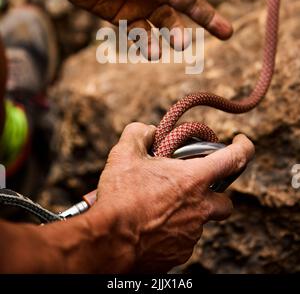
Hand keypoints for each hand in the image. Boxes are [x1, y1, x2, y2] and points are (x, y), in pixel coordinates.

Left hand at [57, 0, 236, 50]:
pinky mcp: (124, 18)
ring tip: (181, 44)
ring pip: (168, 23)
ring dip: (178, 35)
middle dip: (208, 17)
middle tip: (227, 33)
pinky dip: (149, 44)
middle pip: (189, 3)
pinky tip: (154, 51)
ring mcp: (141, 2)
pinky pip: (142, 35)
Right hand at [88, 123, 253, 272]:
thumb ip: (139, 133)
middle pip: (225, 201)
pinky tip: (151, 225)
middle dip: (214, 193)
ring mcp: (192, 235)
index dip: (244, 147)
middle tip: (192, 186)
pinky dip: (173, 231)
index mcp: (193, 180)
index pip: (235, 159)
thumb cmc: (120, 197)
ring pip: (200, 221)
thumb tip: (148, 132)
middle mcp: (200, 209)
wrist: (109, 243)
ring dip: (187, 212)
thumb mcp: (124, 154)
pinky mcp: (180, 254)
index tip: (241, 142)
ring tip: (158, 205)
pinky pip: (183, 239)